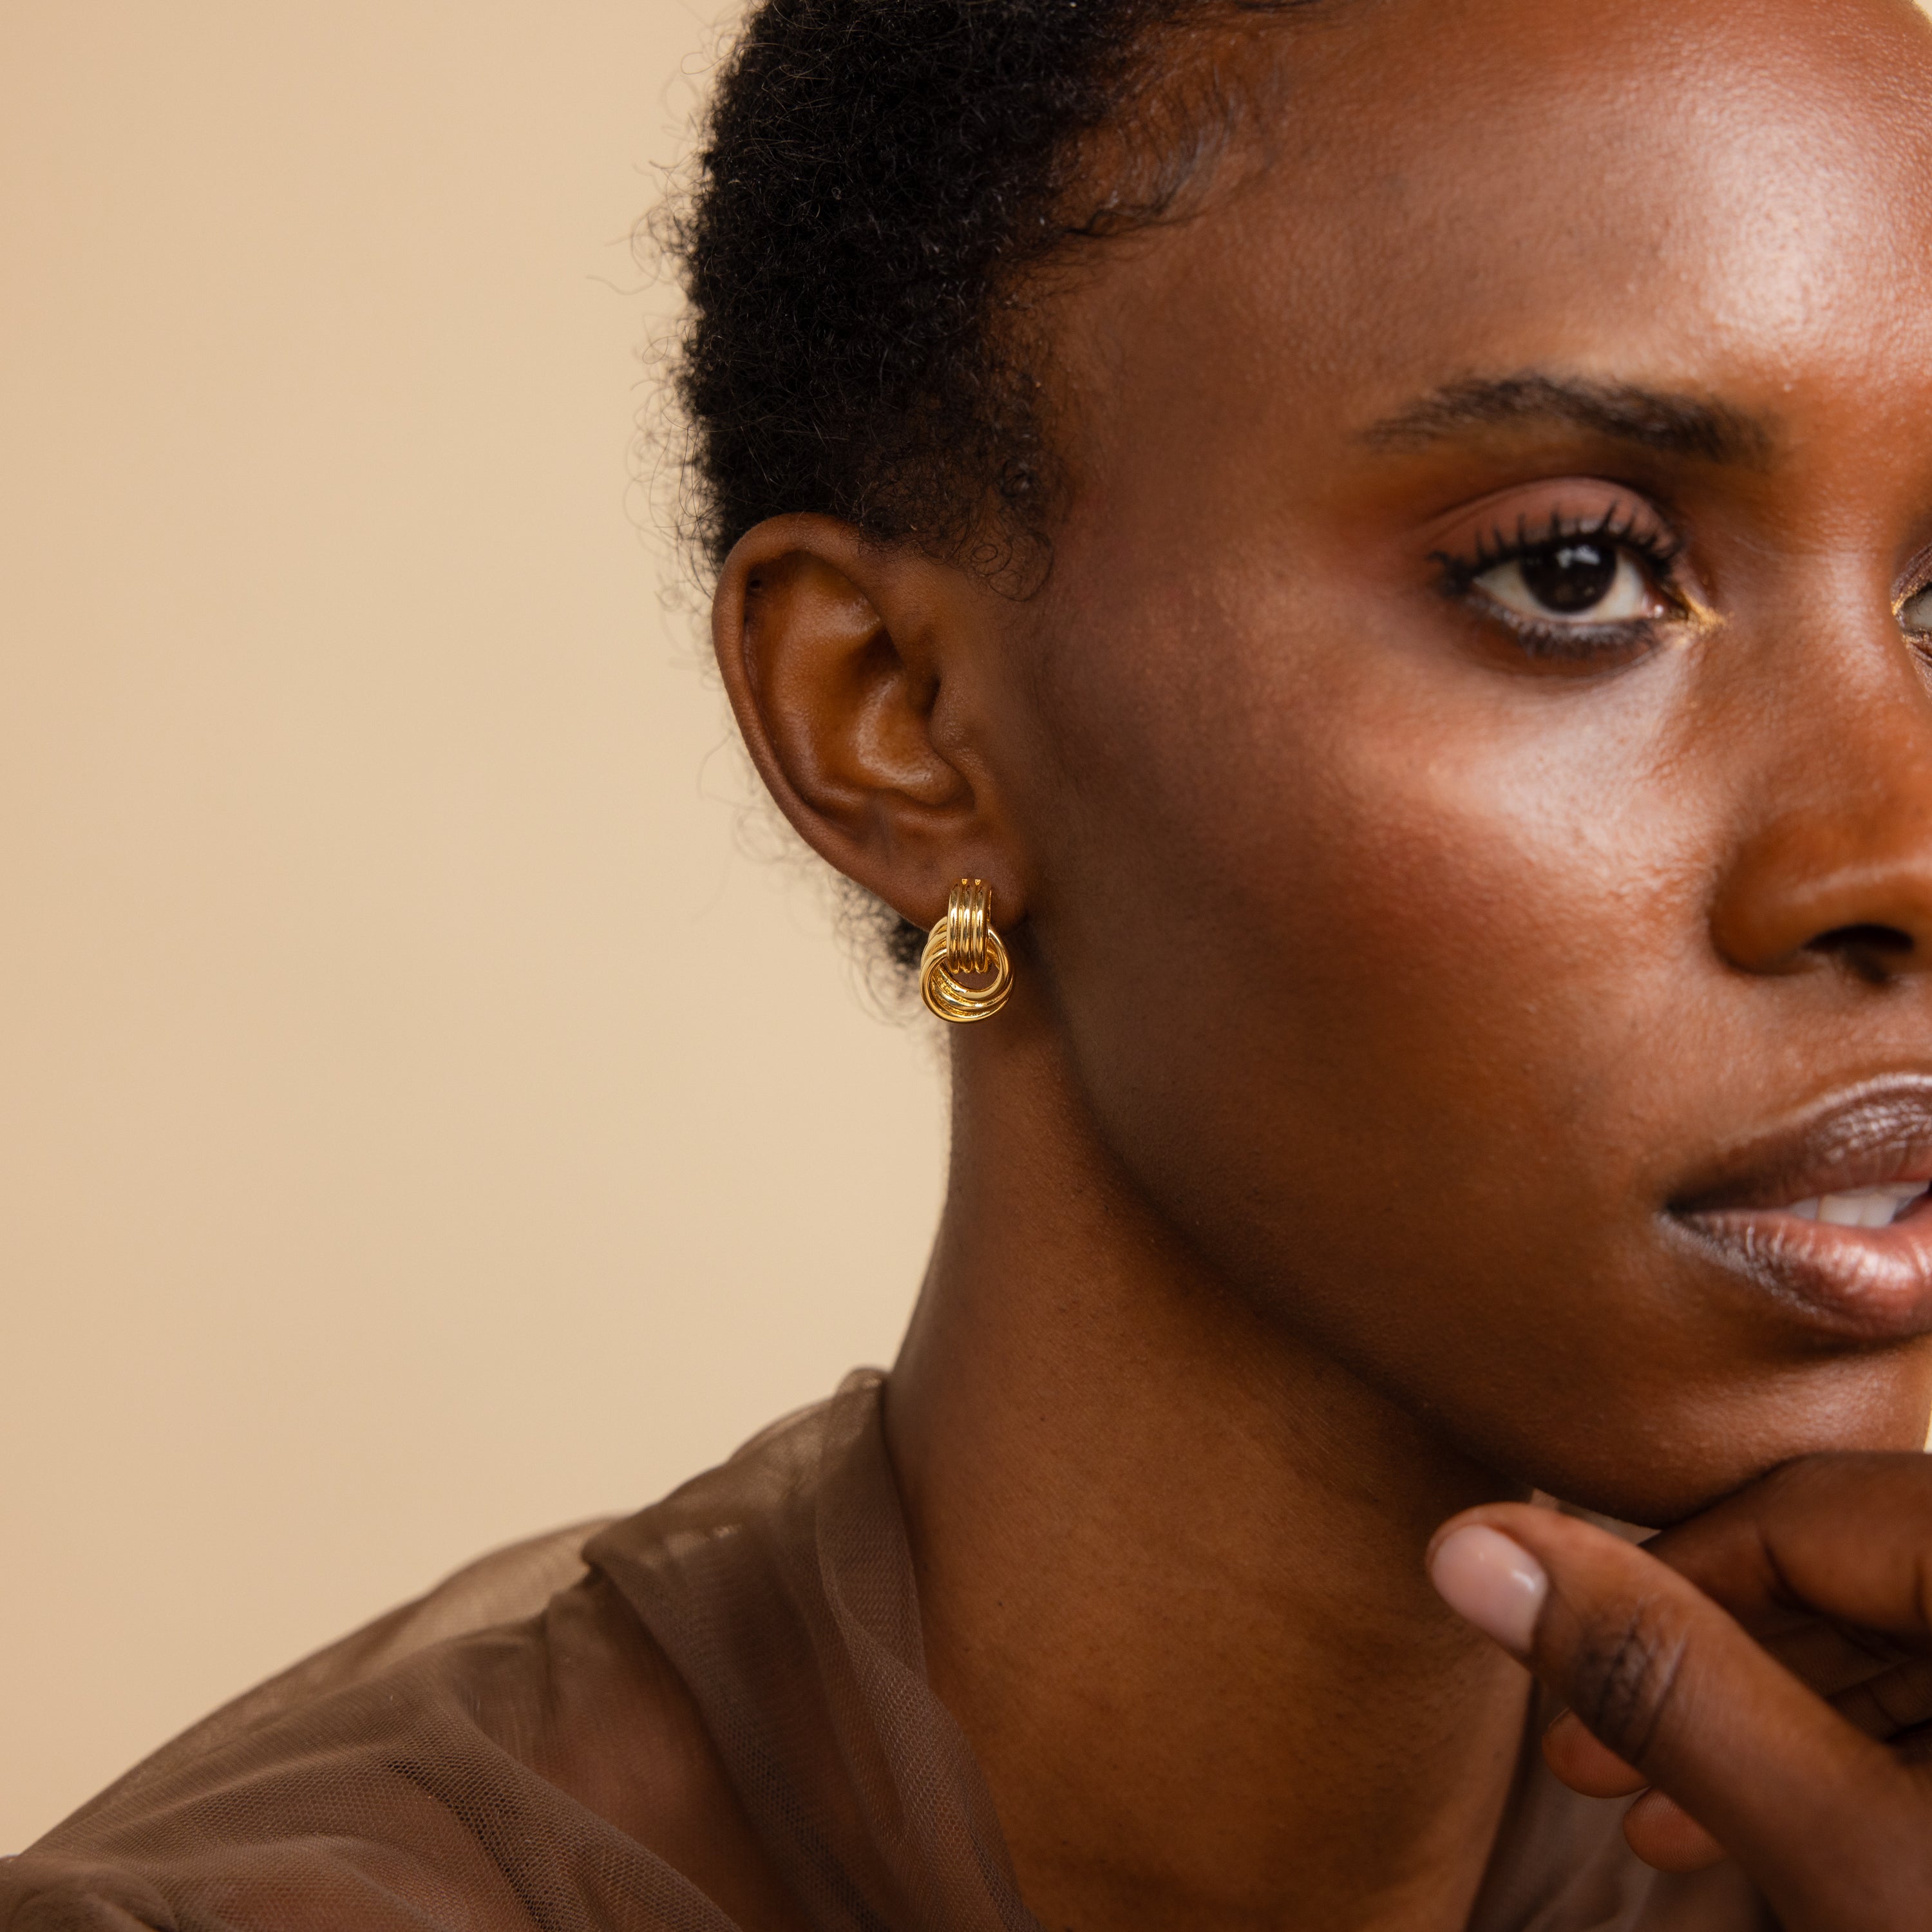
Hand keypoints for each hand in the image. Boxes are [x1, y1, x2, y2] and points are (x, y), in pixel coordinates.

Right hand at [1428, 1454, 1931, 1930]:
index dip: (1655, 1588)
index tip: (1562, 1676)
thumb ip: (1664, 1681)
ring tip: (1652, 1812)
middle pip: (1840, 1559)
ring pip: (1890, 1622)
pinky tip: (1774, 1825)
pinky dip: (1860, 1745)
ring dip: (1765, 1716)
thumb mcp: (1848, 1841)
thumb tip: (1466, 1548)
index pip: (1793, 1506)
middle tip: (1583, 1761)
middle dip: (1703, 1667)